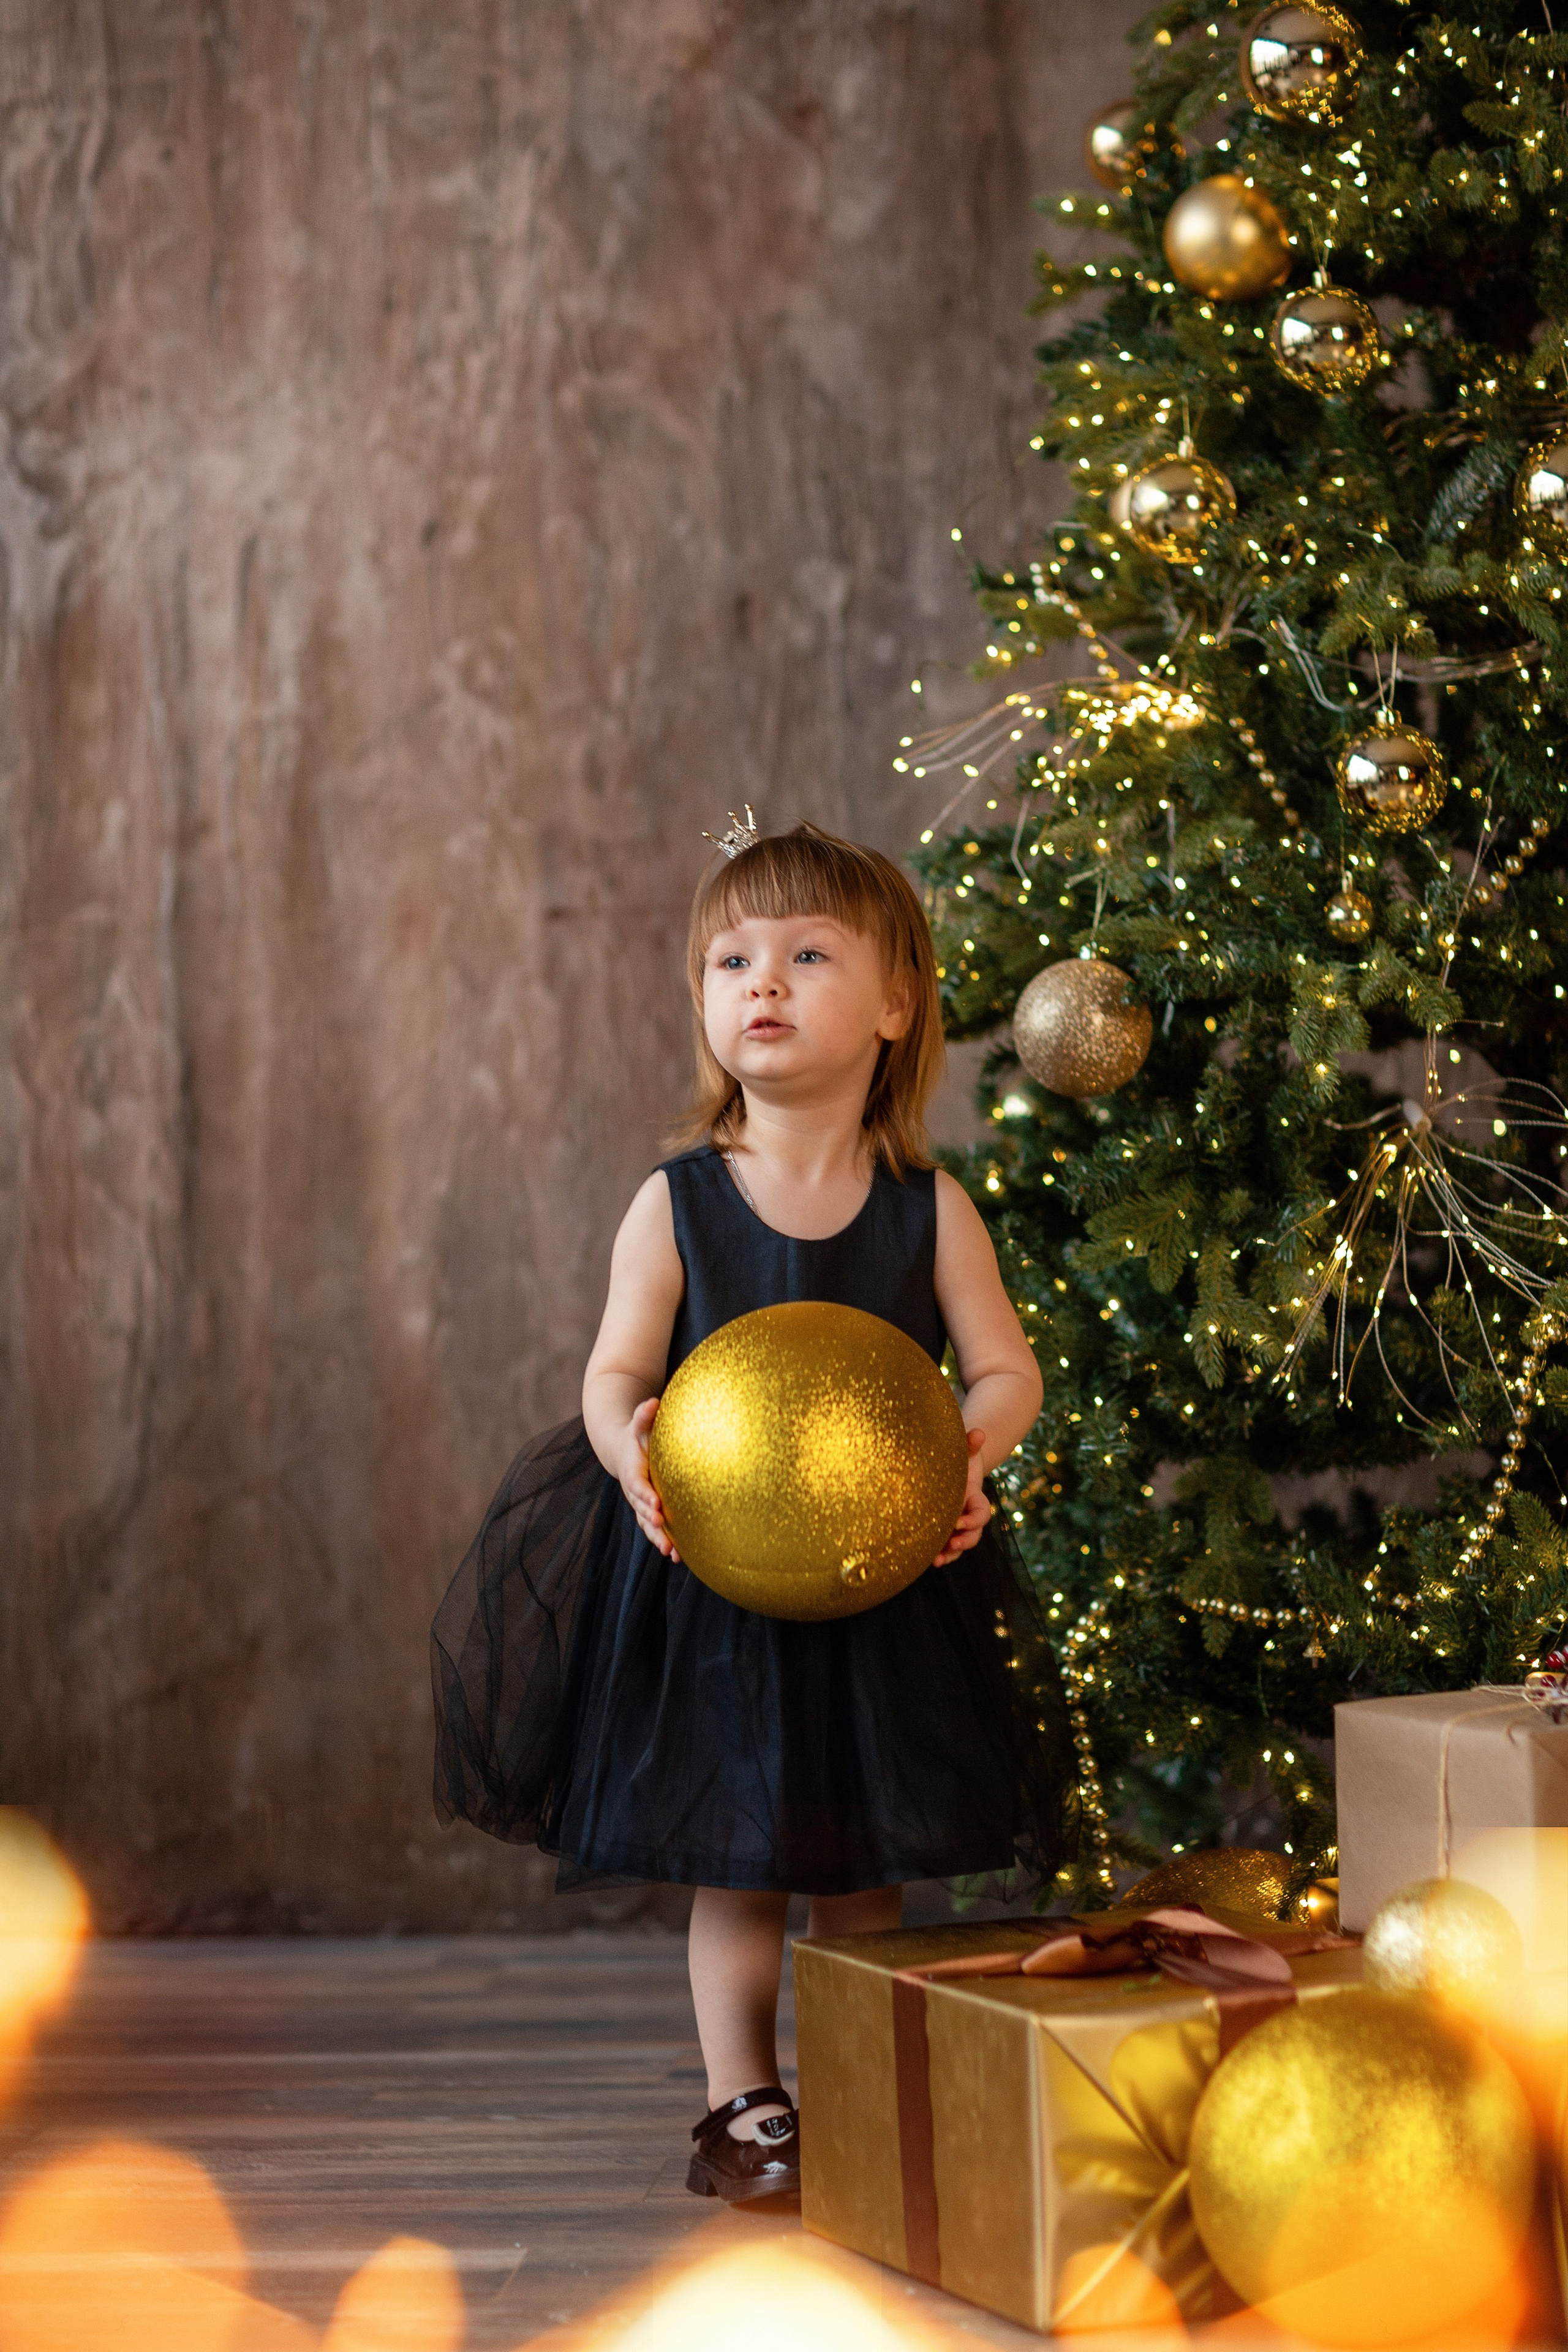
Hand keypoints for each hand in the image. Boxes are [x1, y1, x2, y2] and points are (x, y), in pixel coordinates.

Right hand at [619, 1396, 678, 1558]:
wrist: (622, 1451)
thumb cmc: (637, 1435)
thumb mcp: (638, 1425)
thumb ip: (643, 1415)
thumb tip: (653, 1402)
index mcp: (632, 1471)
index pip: (637, 1485)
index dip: (645, 1495)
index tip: (657, 1504)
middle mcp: (635, 1491)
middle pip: (642, 1510)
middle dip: (652, 1522)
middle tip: (664, 1533)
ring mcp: (641, 1504)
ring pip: (648, 1524)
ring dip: (658, 1539)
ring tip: (671, 1553)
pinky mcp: (649, 1511)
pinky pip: (655, 1529)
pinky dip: (664, 1542)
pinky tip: (678, 1558)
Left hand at [933, 1427, 992, 1565]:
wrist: (951, 1469)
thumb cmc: (959, 1458)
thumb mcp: (965, 1449)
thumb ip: (971, 1443)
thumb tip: (978, 1433)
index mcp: (976, 1498)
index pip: (982, 1513)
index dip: (974, 1519)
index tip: (959, 1521)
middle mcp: (969, 1515)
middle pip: (974, 1534)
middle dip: (965, 1541)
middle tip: (952, 1543)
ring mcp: (957, 1526)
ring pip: (960, 1545)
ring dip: (951, 1554)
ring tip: (937, 1561)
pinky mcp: (944, 1531)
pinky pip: (945, 1547)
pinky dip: (939, 1554)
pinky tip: (926, 1560)